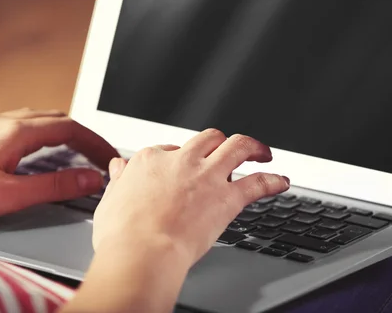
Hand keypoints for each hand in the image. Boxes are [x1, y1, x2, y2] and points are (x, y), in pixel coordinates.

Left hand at [0, 108, 118, 221]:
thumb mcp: (10, 195)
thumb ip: (54, 186)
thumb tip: (89, 178)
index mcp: (16, 132)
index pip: (71, 128)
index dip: (96, 142)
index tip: (111, 157)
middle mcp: (6, 122)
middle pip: (59, 119)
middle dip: (85, 135)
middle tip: (100, 155)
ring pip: (41, 119)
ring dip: (66, 132)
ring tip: (79, 152)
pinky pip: (25, 125)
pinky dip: (46, 134)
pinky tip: (42, 151)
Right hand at [92, 129, 288, 266]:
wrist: (141, 253)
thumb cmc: (122, 235)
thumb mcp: (111, 200)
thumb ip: (120, 180)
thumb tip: (119, 166)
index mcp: (151, 160)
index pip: (171, 149)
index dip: (180, 158)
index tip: (183, 168)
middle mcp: (182, 161)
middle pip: (207, 138)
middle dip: (219, 141)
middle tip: (226, 150)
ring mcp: (206, 177)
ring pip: (237, 146)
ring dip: (253, 146)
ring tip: (262, 151)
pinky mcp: (227, 198)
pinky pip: (258, 183)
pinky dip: (273, 181)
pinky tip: (281, 182)